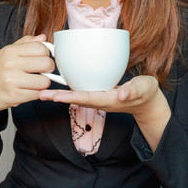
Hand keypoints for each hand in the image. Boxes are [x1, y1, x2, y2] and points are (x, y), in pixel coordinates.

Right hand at [0, 34, 54, 115]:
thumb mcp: (6, 53)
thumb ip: (25, 44)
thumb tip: (43, 38)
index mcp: (10, 51)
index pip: (41, 48)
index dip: (46, 55)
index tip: (42, 60)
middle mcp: (10, 64)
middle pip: (46, 63)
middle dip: (49, 69)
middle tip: (42, 72)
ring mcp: (12, 80)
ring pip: (45, 81)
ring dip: (43, 84)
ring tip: (33, 83)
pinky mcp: (14, 95)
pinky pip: (38, 94)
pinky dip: (36, 94)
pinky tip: (28, 91)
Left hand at [39, 75, 170, 151]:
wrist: (147, 102)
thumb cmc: (146, 93)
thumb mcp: (144, 89)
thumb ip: (134, 91)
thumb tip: (122, 95)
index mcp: (109, 99)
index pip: (87, 98)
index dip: (70, 97)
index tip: (55, 96)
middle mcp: (100, 101)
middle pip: (76, 99)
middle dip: (58, 98)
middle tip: (40, 94)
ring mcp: (99, 98)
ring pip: (76, 97)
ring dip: (60, 95)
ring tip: (43, 92)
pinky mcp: (99, 94)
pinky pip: (81, 93)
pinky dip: (68, 91)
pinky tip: (60, 85)